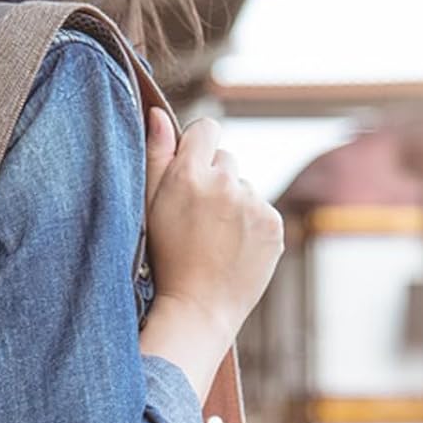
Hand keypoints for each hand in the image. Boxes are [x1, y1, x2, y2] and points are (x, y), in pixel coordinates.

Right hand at [138, 110, 283, 398]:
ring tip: (214, 240)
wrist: (198, 310)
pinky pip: (261, 210)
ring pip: (243, 187)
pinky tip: (232, 248)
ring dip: (232, 204)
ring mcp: (253, 204)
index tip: (190, 172)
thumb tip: (158, 113)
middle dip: (213, 181)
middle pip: (226, 160)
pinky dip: (250, 225)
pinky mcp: (273, 224)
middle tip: (197, 219)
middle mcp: (225, 183)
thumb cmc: (165, 260)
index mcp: (189, 175)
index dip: (197, 148)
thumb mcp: (148, 208)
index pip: (206, 129)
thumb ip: (155, 156)